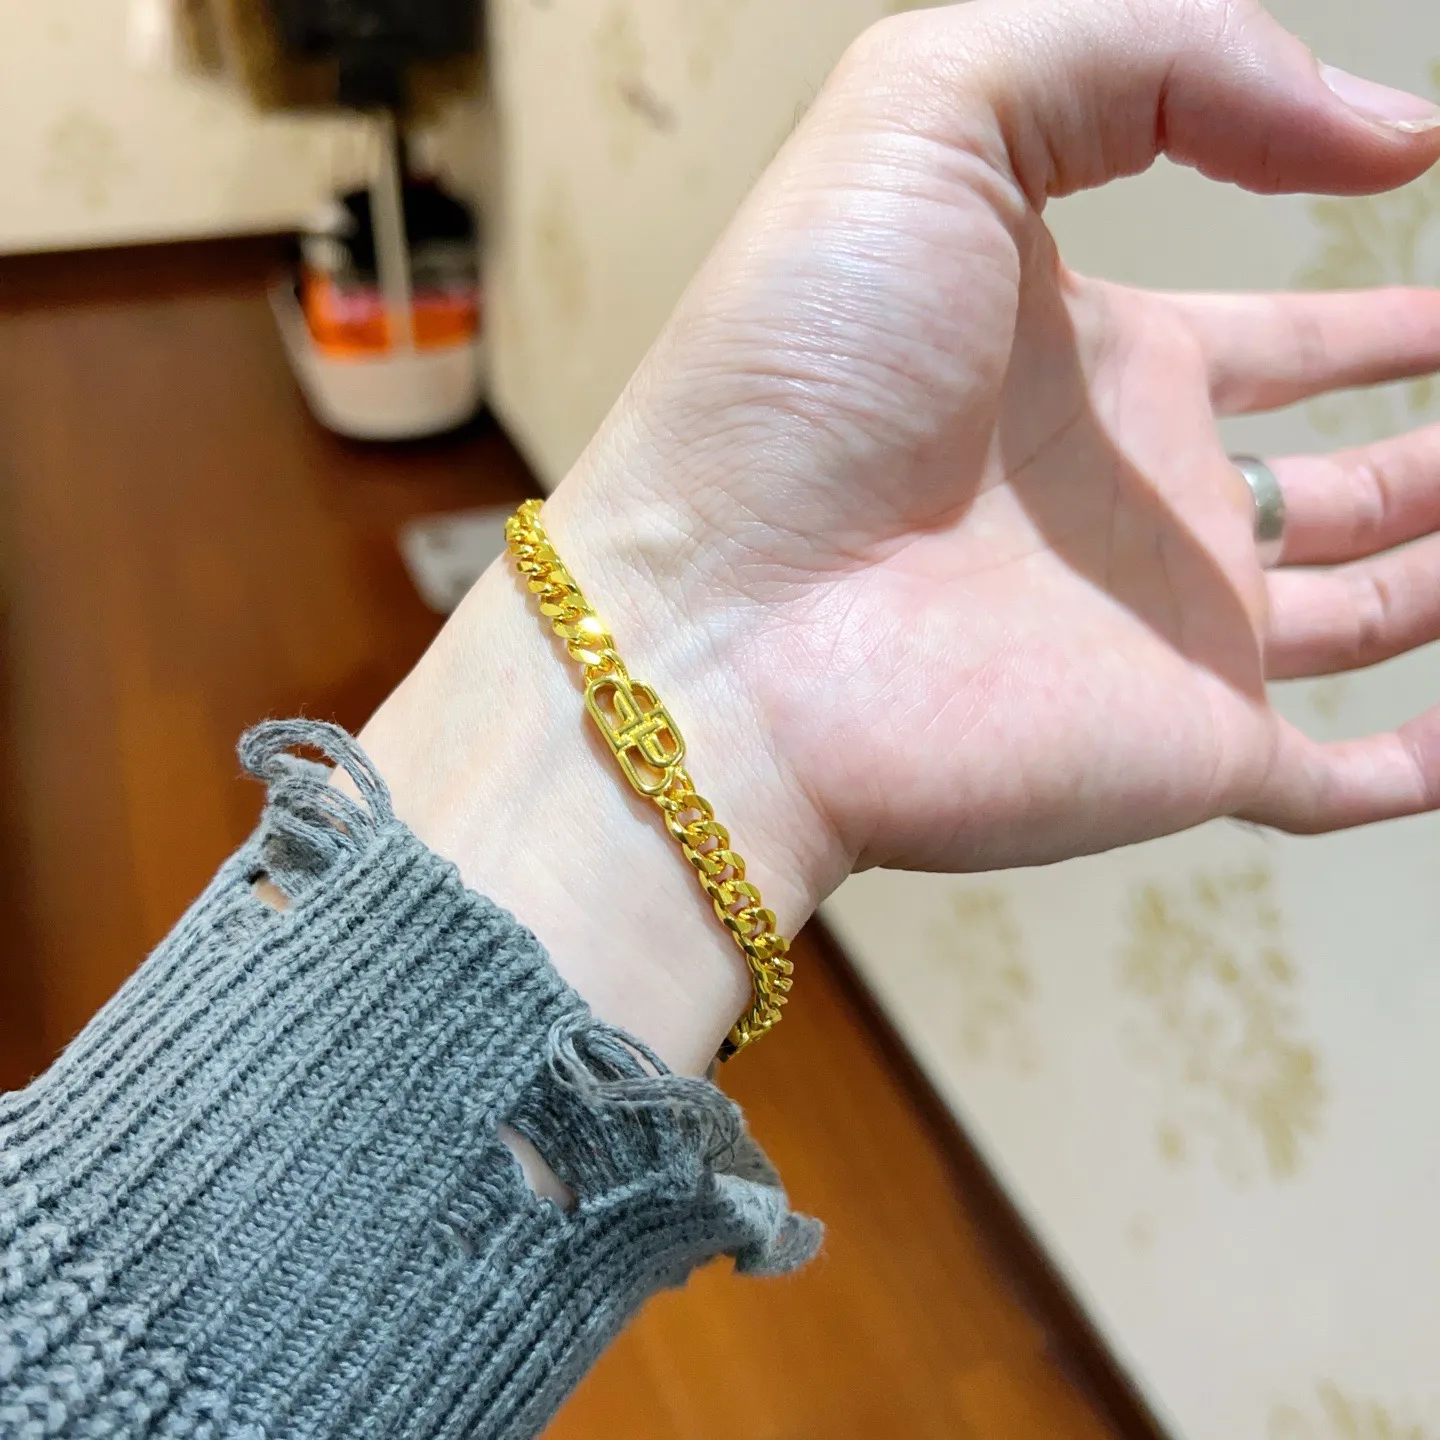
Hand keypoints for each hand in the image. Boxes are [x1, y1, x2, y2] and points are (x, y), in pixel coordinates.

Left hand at [546, 0, 1439, 883]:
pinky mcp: (1182, 754)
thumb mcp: (935, 112)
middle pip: (1345, 472)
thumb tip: (1391, 130)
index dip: (1383, 312)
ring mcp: (1168, 637)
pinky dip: (1421, 763)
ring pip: (1372, 607)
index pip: (1283, 333)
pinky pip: (1339, 781)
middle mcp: (1144, 504)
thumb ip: (1158, 61)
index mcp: (1099, 362)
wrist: (717, 622)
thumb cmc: (795, 372)